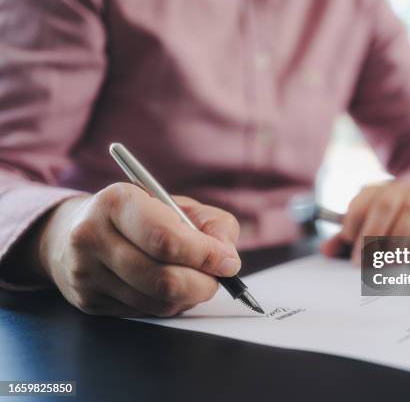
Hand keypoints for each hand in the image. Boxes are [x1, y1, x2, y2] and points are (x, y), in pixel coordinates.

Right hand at [33, 183, 240, 316]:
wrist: (77, 232)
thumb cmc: (141, 216)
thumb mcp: (178, 205)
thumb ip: (213, 225)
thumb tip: (227, 258)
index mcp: (116, 202)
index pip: (166, 239)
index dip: (204, 255)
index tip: (227, 262)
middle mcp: (93, 236)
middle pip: (163, 279)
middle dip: (203, 283)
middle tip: (217, 277)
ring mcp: (86, 273)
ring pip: (157, 302)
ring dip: (189, 296)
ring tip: (195, 279)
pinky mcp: (88, 301)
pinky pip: (144, 313)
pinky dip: (169, 305)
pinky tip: (169, 288)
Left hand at [321, 182, 409, 263]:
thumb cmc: (387, 214)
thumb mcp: (365, 218)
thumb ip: (344, 236)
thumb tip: (325, 251)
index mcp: (374, 190)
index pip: (360, 204)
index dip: (351, 224)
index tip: (346, 241)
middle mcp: (397, 191)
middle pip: (383, 208)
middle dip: (369, 237)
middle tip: (359, 262)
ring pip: (406, 220)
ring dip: (391, 246)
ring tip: (380, 264)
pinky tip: (399, 261)